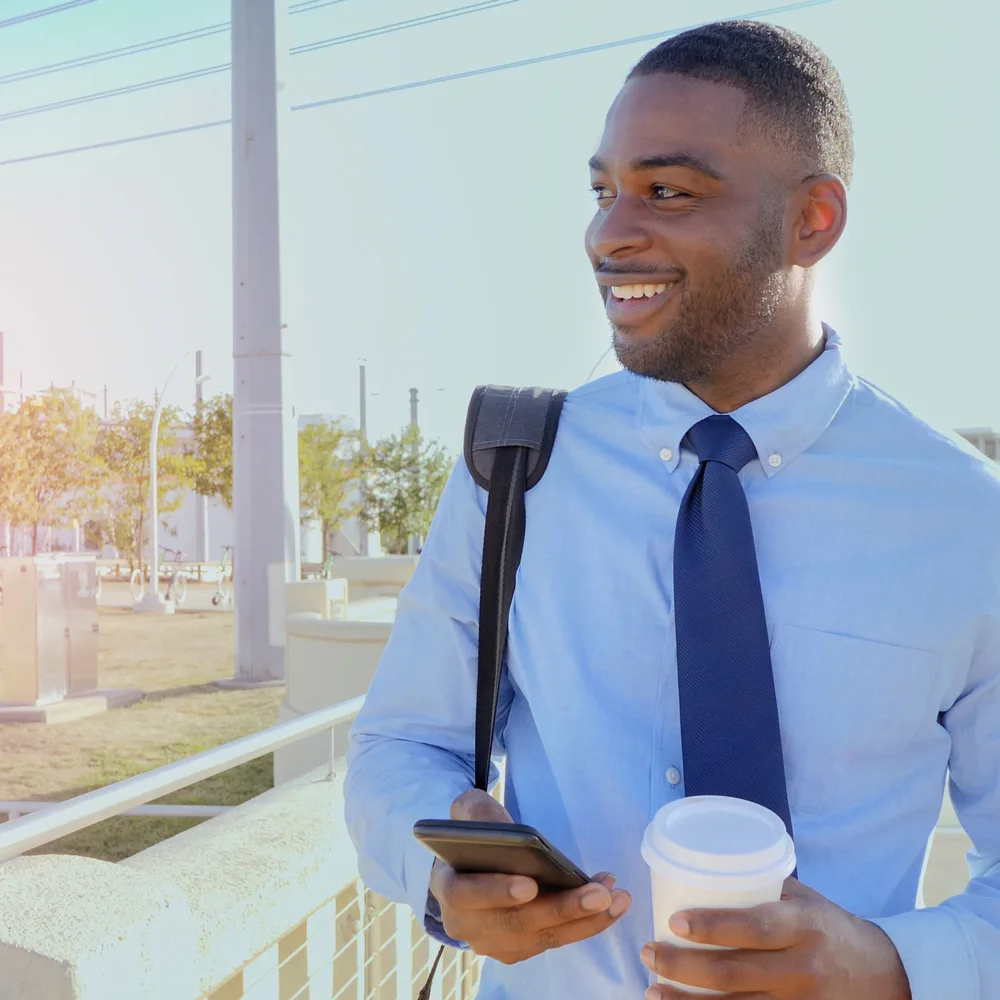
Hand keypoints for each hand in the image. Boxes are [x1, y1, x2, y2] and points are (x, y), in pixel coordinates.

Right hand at [429, 788, 631, 964]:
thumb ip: (478, 812)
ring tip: (616, 895)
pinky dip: (586, 924)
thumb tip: (501, 828)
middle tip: (599, 893)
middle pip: (516, 923)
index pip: (465, 894)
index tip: (530, 885)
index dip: (496, 891)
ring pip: (542, 937)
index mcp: (447, 886)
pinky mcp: (519, 949)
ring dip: (585, 919)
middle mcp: (466, 924)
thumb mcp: (468, 813)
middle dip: (562, 909)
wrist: (471, 869)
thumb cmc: (475, 838)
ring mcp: (493, 942)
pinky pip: (555, 940)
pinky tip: (611, 904)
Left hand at [641, 878, 910, 998]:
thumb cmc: (830, 928)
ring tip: (652, 990)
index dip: (712, 926)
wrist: (886, 976)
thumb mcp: (805, 900)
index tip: (672, 921)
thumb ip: (762, 890)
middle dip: (683, 966)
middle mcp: (802, 968)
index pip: (753, 927)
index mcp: (803, 926)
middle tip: (648, 952)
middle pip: (734, 973)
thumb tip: (704, 870)